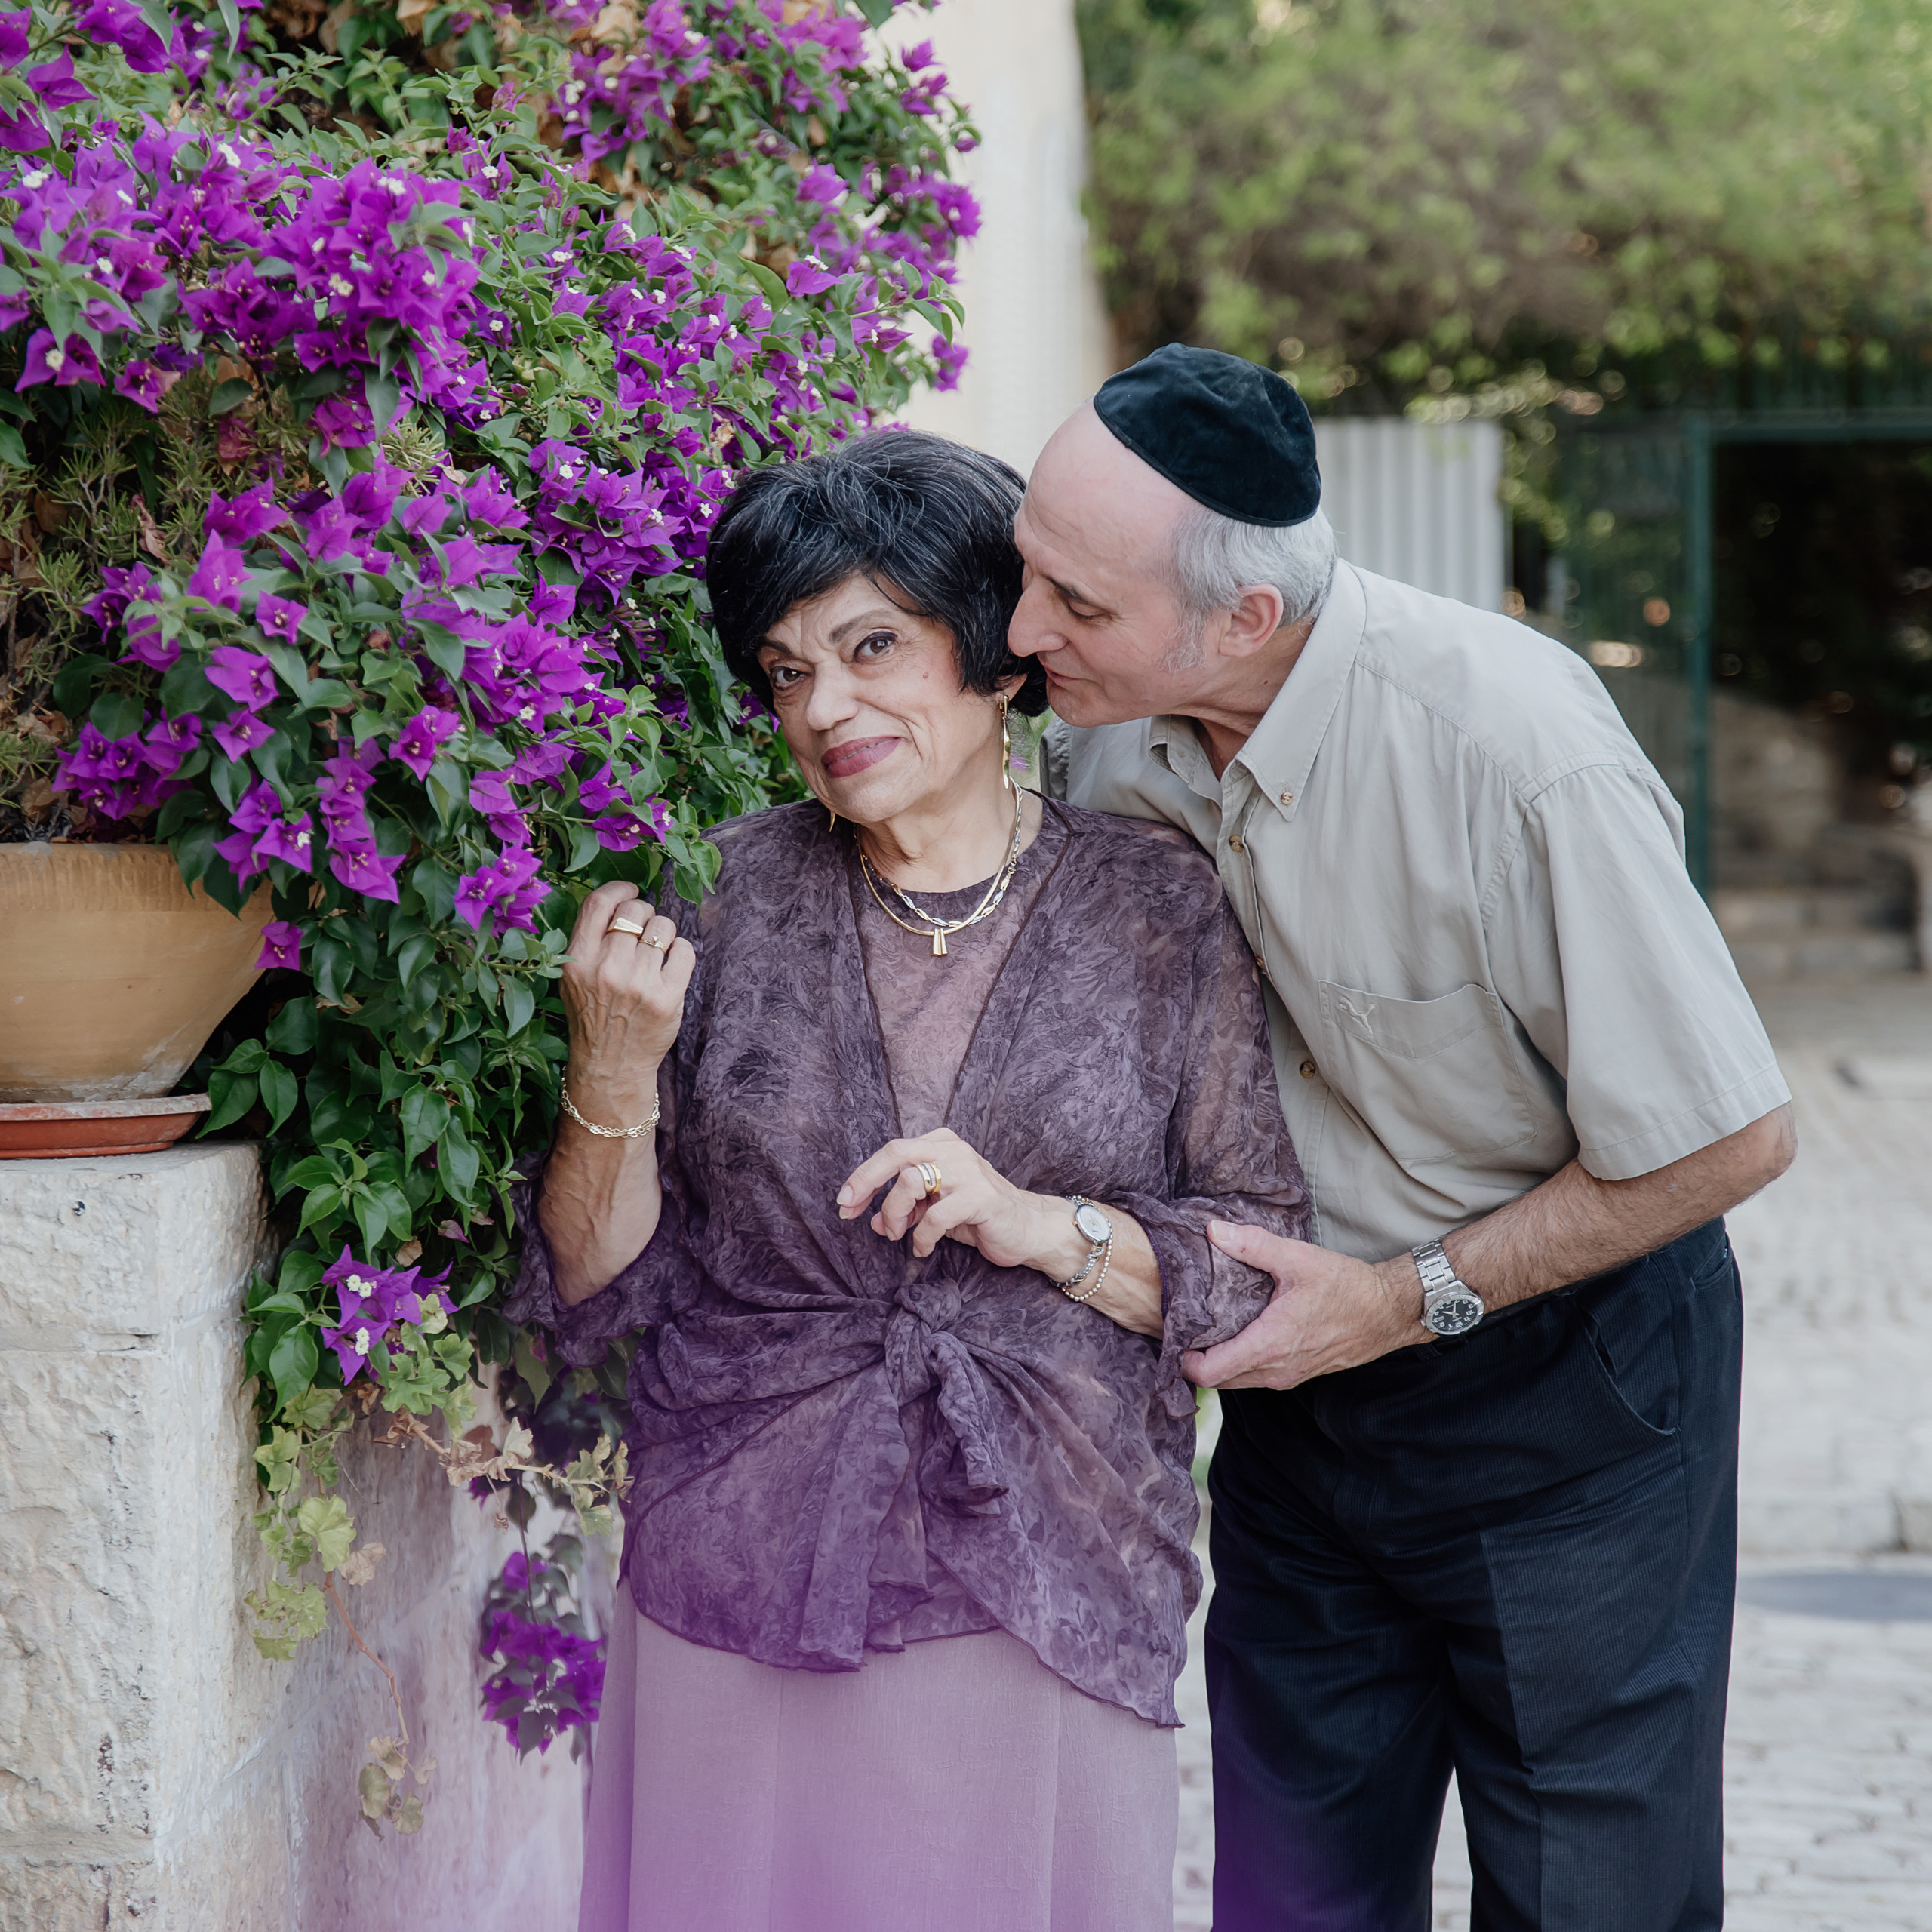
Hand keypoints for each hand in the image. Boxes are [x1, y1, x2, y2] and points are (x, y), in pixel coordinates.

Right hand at [558, 880, 694, 1124]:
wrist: (611, 1066)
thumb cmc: (594, 1016)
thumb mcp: (574, 978)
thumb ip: (590, 940)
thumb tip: (621, 897)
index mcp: (578, 961)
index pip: (600, 902)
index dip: (620, 889)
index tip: (631, 891)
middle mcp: (607, 970)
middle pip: (636, 910)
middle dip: (644, 914)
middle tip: (642, 934)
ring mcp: (639, 984)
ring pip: (664, 927)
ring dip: (663, 935)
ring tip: (655, 955)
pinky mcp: (668, 998)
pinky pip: (685, 950)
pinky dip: (681, 952)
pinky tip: (670, 967)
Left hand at [837, 1128, 1064, 1271]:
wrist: (1028, 1228)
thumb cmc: (979, 1215)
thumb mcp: (935, 1209)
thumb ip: (906, 1209)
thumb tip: (873, 1220)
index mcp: (941, 1145)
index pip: (892, 1151)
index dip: (863, 1175)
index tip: (845, 1201)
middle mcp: (954, 1151)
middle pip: (896, 1154)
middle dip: (865, 1182)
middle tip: (850, 1210)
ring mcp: (969, 1171)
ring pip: (911, 1182)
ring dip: (895, 1215)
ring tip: (898, 1236)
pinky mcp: (981, 1197)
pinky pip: (935, 1217)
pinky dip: (921, 1238)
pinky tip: (923, 1248)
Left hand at [1181, 1222, 1429, 1389]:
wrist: (1389, 1312)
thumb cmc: (1347, 1287)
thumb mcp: (1298, 1258)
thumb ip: (1253, 1245)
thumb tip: (1214, 1230)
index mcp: (1270, 1344)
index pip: (1210, 1373)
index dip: (1184, 1361)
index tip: (1173, 1337)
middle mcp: (1276, 1369)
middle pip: (1219, 1381)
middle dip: (1196, 1361)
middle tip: (1182, 1330)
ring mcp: (1289, 1376)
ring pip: (1239, 1381)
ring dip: (1219, 1363)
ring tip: (1205, 1332)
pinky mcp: (1299, 1374)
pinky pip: (1258, 1377)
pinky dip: (1241, 1363)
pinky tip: (1238, 1335)